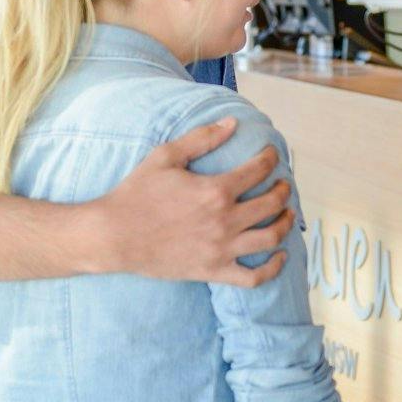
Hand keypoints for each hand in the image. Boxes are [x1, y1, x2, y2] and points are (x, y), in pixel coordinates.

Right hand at [89, 118, 292, 284]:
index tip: (272, 155)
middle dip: (283, 189)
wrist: (114, 235)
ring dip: (285, 223)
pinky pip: (254, 278)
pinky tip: (281, 257)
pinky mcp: (213, 271)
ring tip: (287, 214)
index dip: (271, 159)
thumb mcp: (166, 157)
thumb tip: (232, 123)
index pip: (258, 170)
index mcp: (215, 190)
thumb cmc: (136, 193)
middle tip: (283, 184)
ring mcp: (221, 249)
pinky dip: (273, 268)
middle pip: (271, 204)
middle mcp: (225, 220)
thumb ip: (202, 138)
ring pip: (270, 238)